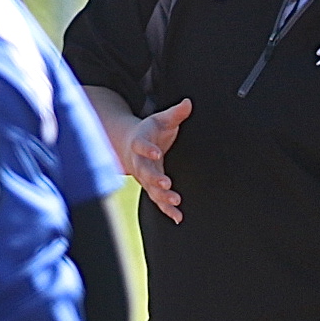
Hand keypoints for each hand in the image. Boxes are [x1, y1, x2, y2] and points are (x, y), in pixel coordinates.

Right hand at [122, 99, 191, 223]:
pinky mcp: (151, 188)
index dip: (147, 150)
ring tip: (175, 201)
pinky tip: (178, 217)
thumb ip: (175, 114)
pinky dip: (167, 210)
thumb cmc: (150, 131)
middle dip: (154, 178)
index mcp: (140, 143)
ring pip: (151, 189)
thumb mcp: (161, 120)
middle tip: (165, 184)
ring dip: (162, 197)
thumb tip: (188, 103)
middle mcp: (139, 163)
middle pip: (144, 172)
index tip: (156, 153)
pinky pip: (158, 201)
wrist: (131, 146)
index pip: (141, 146)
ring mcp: (144, 178)